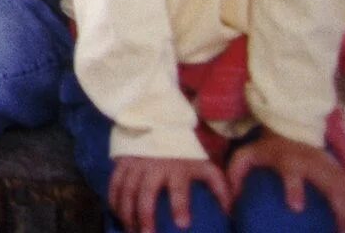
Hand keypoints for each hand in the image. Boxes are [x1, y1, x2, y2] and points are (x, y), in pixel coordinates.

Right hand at [107, 155, 230, 231]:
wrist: (160, 124)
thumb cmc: (185, 152)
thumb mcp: (205, 166)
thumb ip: (220, 188)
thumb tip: (230, 214)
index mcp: (177, 168)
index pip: (178, 189)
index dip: (180, 206)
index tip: (182, 224)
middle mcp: (153, 166)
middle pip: (146, 193)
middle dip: (145, 216)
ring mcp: (135, 163)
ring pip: (126, 190)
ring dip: (127, 212)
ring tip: (131, 230)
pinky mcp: (122, 162)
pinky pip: (114, 183)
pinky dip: (114, 201)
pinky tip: (117, 216)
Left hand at [225, 132, 344, 232]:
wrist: (292, 129)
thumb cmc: (268, 149)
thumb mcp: (247, 154)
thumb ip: (236, 173)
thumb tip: (231, 201)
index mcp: (290, 160)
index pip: (292, 174)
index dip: (294, 188)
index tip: (296, 207)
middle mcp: (315, 165)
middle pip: (332, 188)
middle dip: (339, 211)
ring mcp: (332, 169)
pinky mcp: (342, 174)